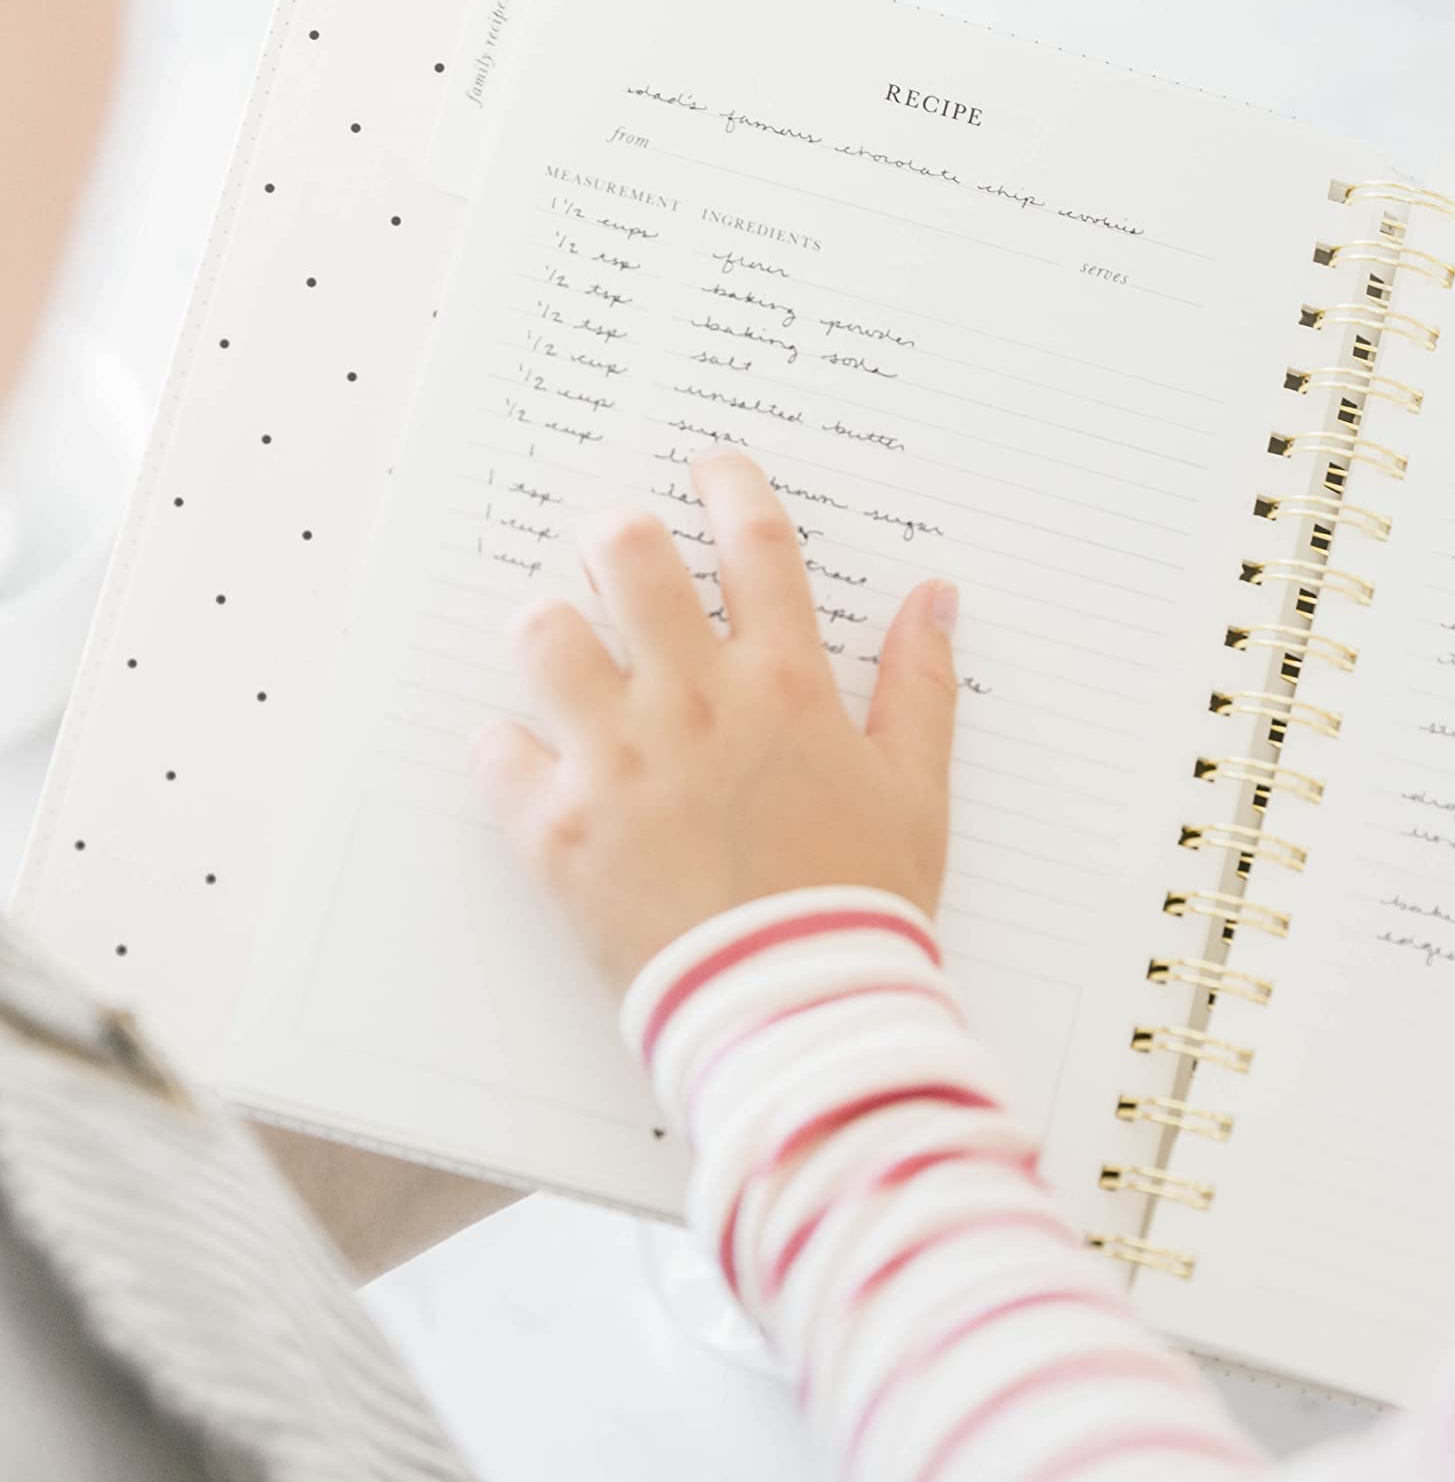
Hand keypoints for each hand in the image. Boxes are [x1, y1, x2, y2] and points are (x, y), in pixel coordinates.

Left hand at [470, 447, 959, 994]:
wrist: (798, 1013)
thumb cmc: (861, 902)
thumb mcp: (916, 790)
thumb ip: (921, 683)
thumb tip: (934, 595)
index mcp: (786, 685)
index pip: (754, 541)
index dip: (729, 483)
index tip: (711, 468)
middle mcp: (695, 704)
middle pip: (628, 554)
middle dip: (615, 533)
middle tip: (615, 550)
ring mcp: (618, 762)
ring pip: (542, 633)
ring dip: (549, 632)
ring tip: (563, 655)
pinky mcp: (558, 828)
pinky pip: (495, 750)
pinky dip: (506, 751)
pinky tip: (531, 763)